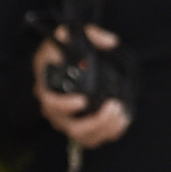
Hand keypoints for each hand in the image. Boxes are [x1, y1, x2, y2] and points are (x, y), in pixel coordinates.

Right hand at [33, 25, 132, 149]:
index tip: (82, 100)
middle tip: (113, 107)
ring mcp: (69, 120)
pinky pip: (95, 138)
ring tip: (121, 113)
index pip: (50, 103)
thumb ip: (90, 33)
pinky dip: (110, 132)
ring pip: (84, 137)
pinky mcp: (83, 126)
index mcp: (47, 87)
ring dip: (105, 129)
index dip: (64, 105)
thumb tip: (110, 41)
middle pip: (71, 127)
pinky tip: (123, 119)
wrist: (69, 62)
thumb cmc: (65, 50)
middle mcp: (56, 109)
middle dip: (94, 122)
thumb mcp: (71, 34)